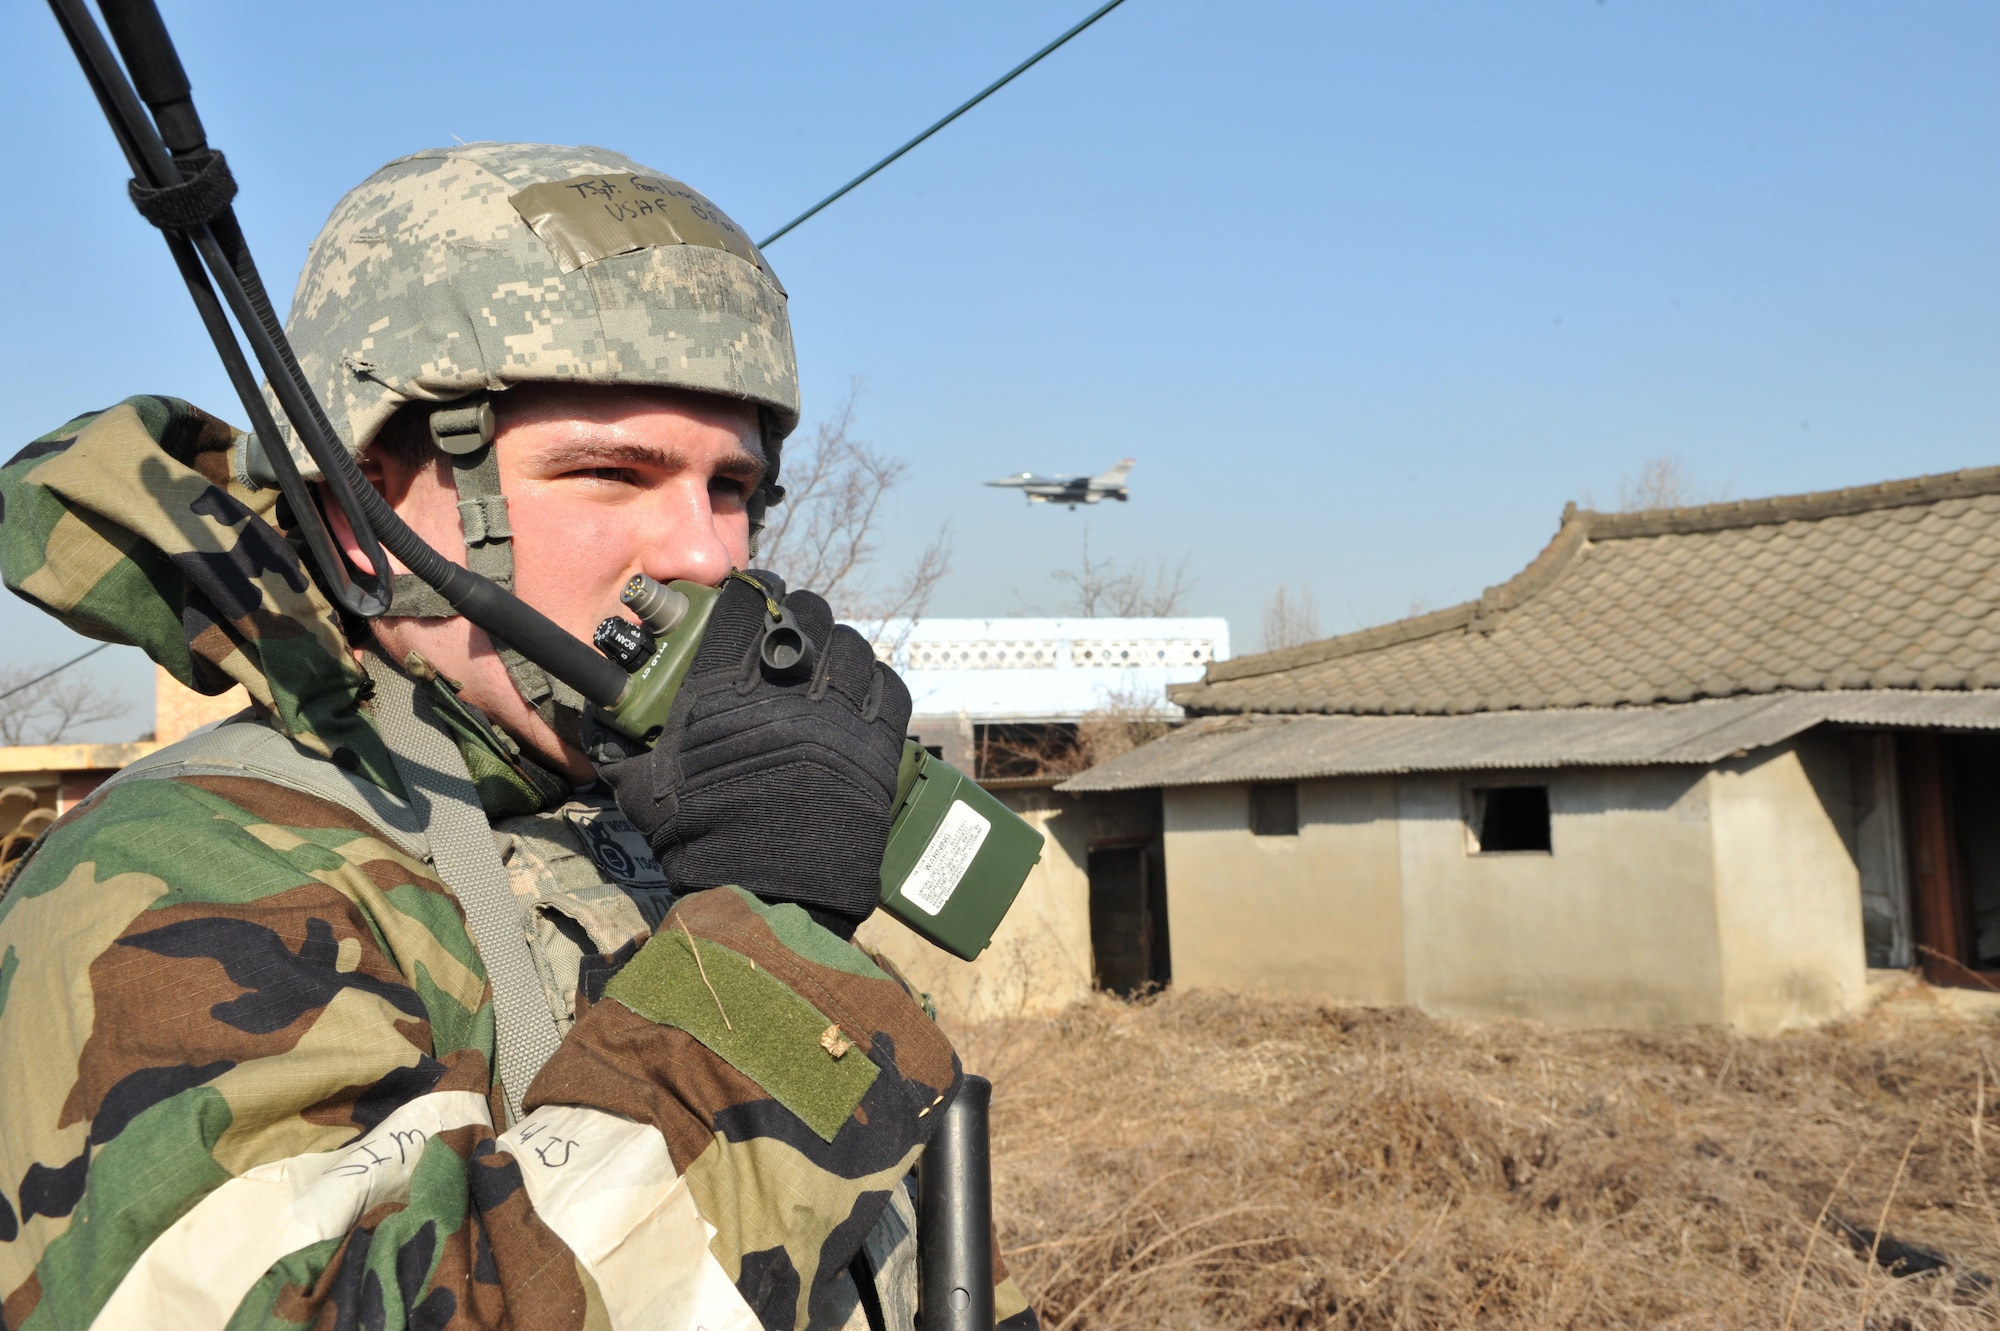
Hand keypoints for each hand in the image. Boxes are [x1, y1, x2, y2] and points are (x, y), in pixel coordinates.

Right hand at [596, 572, 912, 936]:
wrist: (770, 893)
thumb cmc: (704, 842)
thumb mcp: (649, 788)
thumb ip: (630, 745)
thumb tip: (605, 723)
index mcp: (725, 691)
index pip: (745, 606)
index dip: (751, 596)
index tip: (753, 601)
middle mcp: (786, 690)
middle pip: (806, 616)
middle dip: (798, 622)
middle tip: (790, 643)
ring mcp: (840, 714)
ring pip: (852, 646)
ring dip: (839, 652)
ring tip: (827, 674)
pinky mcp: (880, 743)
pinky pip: (889, 687)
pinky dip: (876, 686)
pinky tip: (860, 700)